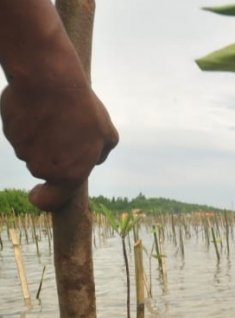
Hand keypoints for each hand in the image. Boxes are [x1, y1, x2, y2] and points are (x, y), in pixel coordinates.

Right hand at [1, 79, 117, 210]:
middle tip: (66, 130)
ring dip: (40, 137)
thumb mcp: (107, 134)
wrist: (49, 82)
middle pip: (43, 168)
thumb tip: (94, 161)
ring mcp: (22, 150)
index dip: (43, 200)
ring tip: (54, 114)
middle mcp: (43, 168)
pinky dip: (27, 122)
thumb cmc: (83, 110)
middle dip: (52, 155)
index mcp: (69, 174)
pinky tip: (38, 106)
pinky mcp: (9, 131)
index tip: (38, 196)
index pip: (51, 200)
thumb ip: (101, 154)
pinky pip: (19, 131)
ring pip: (30, 149)